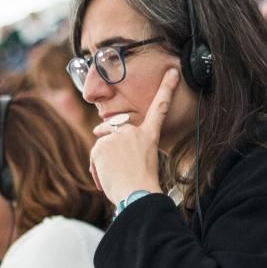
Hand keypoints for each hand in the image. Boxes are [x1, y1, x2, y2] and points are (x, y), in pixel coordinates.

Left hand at [90, 67, 179, 203]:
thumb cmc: (142, 185)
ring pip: (102, 145)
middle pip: (115, 127)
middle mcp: (133, 131)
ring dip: (103, 161)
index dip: (166, 89)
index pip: (159, 108)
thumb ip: (130, 148)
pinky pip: (94, 156)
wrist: (137, 194)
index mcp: (149, 135)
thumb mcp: (143, 162)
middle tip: (107, 149)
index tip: (172, 73)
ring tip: (114, 177)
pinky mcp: (101, 145)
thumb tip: (109, 144)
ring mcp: (116, 136)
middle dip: (106, 134)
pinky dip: (96, 169)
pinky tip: (106, 179)